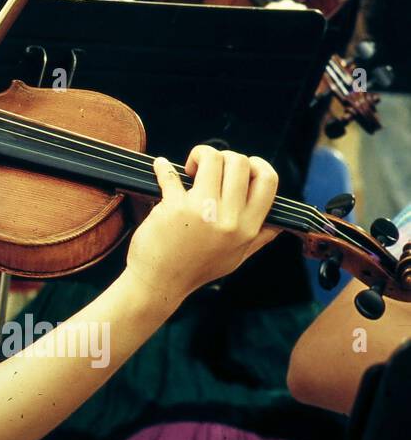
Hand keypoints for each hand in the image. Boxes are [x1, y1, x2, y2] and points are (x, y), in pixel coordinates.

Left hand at [125, 145, 279, 301]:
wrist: (159, 284)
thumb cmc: (196, 269)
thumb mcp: (236, 258)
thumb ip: (259, 238)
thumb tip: (279, 223)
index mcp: (248, 228)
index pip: (268, 181)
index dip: (256, 164)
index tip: (237, 167)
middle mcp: (229, 218)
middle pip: (239, 162)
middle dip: (223, 156)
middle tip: (206, 169)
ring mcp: (202, 211)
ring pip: (211, 159)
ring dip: (199, 156)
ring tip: (188, 170)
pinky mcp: (174, 207)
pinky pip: (169, 173)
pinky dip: (162, 166)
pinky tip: (160, 166)